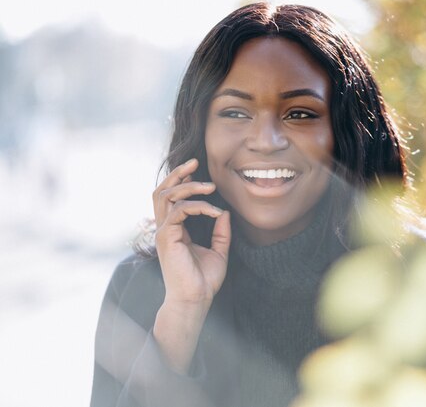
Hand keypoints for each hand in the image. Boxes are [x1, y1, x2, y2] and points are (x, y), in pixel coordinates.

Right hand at [152, 158, 230, 308]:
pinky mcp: (166, 237)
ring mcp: (163, 232)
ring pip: (167, 195)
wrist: (195, 300)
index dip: (181, 180)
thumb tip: (225, 212)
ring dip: (188, 185)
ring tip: (209, 186)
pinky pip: (179, 210)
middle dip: (178, 173)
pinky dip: (199, 206)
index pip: (171, 197)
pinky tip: (215, 212)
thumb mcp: (218, 251)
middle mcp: (165, 228)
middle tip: (196, 163)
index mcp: (174, 230)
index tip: (199, 170)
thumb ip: (221, 231)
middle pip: (162, 190)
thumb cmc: (203, 280)